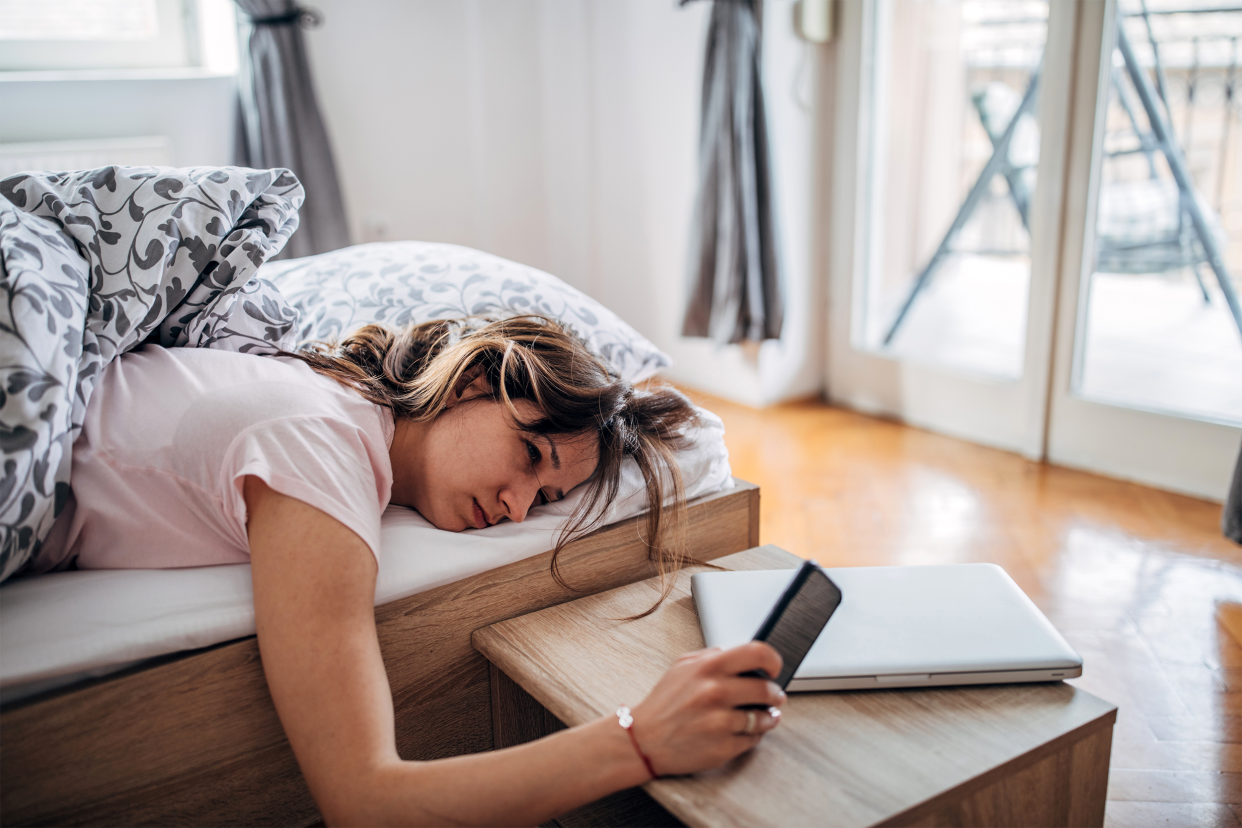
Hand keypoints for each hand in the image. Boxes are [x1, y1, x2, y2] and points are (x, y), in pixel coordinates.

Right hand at [627, 642, 785, 776]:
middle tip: (774, 697)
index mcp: (707, 668)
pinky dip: (753, 735)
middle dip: (775, 694)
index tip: (774, 669)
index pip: (757, 653)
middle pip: (767, 689)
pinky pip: (753, 739)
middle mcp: (715, 692)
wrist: (643, 740)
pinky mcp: (723, 747)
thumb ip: (711, 656)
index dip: (773, 660)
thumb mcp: (681, 667)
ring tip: (761, 715)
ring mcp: (720, 722)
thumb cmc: (663, 704)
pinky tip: (743, 730)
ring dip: (767, 717)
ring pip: (764, 718)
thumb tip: (740, 654)